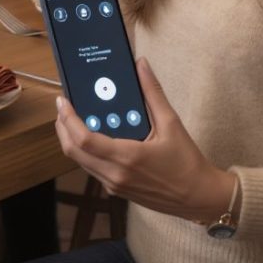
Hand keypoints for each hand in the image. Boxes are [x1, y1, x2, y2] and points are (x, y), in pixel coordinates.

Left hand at [52, 59, 234, 222]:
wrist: (199, 197)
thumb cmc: (187, 162)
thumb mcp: (172, 123)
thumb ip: (153, 93)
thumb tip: (141, 65)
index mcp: (127, 157)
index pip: (84, 139)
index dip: (68, 119)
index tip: (63, 101)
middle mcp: (115, 174)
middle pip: (73, 150)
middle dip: (62, 127)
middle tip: (63, 107)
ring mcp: (114, 185)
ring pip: (80, 161)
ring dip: (71, 139)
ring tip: (73, 118)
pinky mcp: (116, 190)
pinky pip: (92, 168)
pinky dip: (85, 151)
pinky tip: (92, 136)